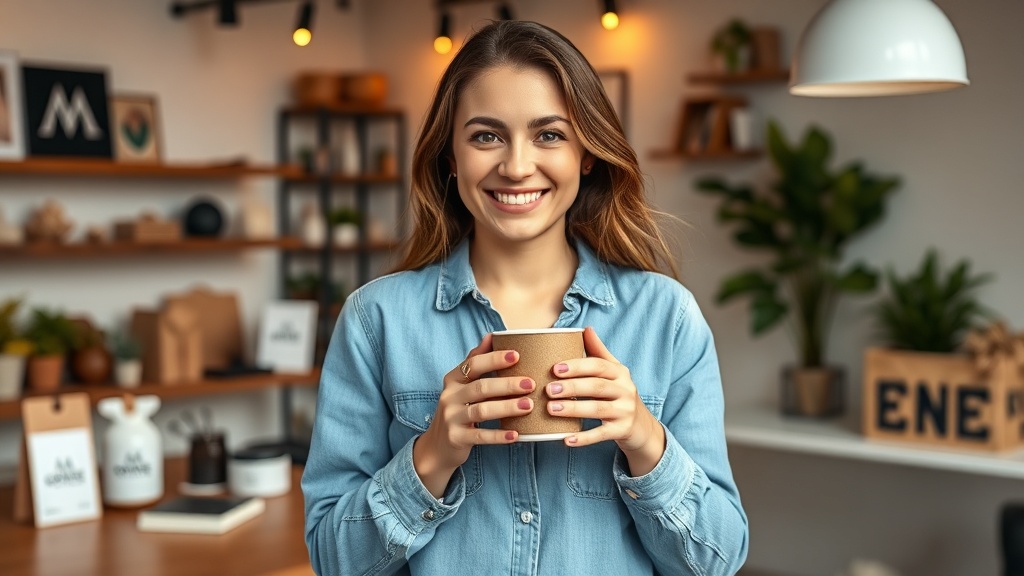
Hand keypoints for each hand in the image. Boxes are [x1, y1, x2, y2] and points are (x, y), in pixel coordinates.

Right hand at [412, 333, 535, 496]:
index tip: (516, 355)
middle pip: (480, 387)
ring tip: (528, 405)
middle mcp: (449, 397)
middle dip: (507, 384)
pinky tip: (516, 434)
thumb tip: (492, 335)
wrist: (438, 446)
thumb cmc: (458, 410)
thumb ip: (476, 362)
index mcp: (453, 380)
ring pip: (482, 411)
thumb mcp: (462, 386)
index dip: (494, 359)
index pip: (473, 364)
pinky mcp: (456, 438)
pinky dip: (499, 435)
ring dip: (507, 407)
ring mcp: (451, 418)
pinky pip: (480, 435)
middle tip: (530, 384)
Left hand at [546, 327, 665, 475]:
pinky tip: (566, 439)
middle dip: (571, 387)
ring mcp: (625, 412)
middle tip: (548, 390)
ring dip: (573, 409)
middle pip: (597, 386)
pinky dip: (584, 438)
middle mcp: (626, 390)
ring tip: (551, 409)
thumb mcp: (614, 372)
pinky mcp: (622, 431)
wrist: (642, 426)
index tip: (555, 368)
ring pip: (597, 409)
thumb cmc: (619, 394)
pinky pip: (601, 434)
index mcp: (620, 373)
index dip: (577, 366)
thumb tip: (585, 328)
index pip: (598, 366)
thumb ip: (599, 352)